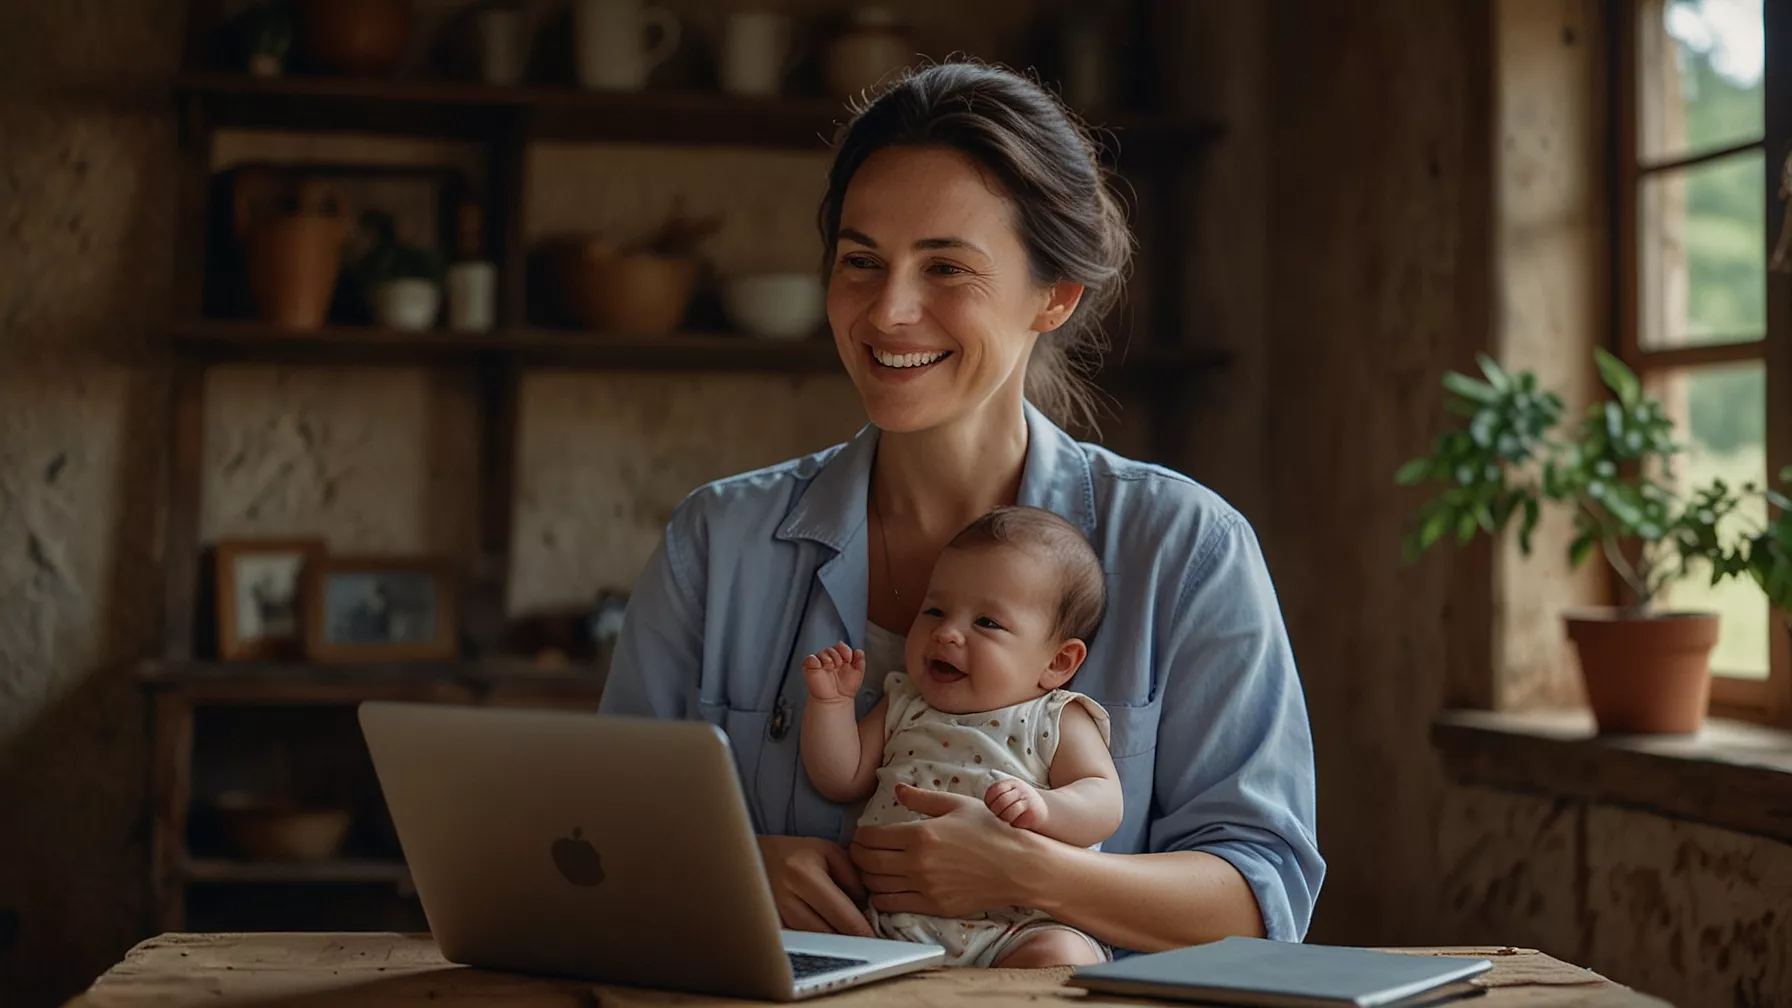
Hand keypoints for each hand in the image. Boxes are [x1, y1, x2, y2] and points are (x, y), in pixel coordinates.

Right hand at [757, 835, 873, 936]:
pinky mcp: (773, 926)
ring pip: (816, 942)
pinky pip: (803, 941)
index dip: (863, 931)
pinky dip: (819, 940)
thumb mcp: (829, 852)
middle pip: (829, 934)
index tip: (878, 939)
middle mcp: (788, 898)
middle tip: (868, 938)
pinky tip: (828, 933)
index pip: (842, 915)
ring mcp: (776, 915)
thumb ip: (852, 878)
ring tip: (848, 933)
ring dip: (835, 942)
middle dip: (851, 939)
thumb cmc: (797, 852)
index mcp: (805, 875)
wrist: (756, 856)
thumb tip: (866, 910)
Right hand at [802, 642, 864, 703]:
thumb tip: (858, 650)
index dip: (844, 649)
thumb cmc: (846, 689)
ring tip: (831, 668)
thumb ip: (860, 660)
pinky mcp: (810, 668)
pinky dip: (816, 660)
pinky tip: (822, 667)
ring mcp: (820, 664)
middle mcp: (830, 660)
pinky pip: (810, 658)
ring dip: (828, 658)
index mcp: (840, 659)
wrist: (836, 700)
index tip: (849, 657)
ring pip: (822, 652)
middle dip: (837, 655)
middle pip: (831, 648)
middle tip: (839, 665)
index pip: (840, 646)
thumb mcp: (858, 673)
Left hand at [851, 783, 1044, 918]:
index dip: (859, 836)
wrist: (1020, 866)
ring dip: (867, 877)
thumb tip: (897, 788)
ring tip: (872, 869)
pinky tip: (885, 889)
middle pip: (867, 862)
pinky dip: (881, 898)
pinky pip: (892, 906)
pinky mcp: (933, 906)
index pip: (870, 838)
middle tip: (860, 851)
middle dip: (857, 855)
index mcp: (920, 834)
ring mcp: (924, 888)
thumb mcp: (957, 804)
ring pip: (875, 886)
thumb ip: (922, 799)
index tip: (861, 834)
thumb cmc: (992, 830)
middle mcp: (917, 863)